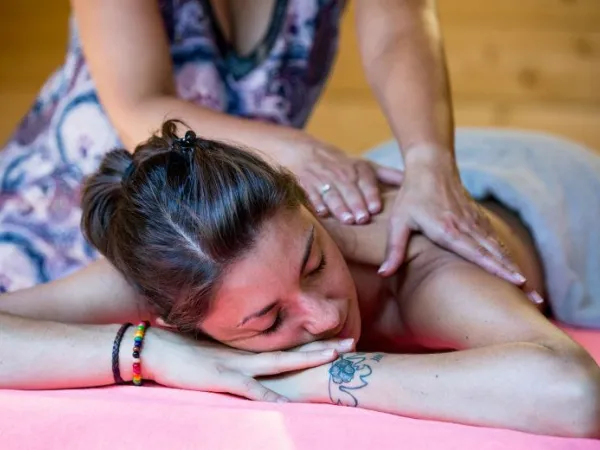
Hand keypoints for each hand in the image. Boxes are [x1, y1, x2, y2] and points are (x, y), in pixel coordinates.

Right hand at [143, 328, 350, 402]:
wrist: (152, 349)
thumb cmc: (179, 350)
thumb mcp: (211, 352)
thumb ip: (231, 355)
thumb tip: (246, 361)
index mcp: (246, 350)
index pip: (284, 346)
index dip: (311, 344)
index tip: (335, 341)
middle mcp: (247, 354)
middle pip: (292, 351)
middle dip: (323, 348)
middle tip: (352, 343)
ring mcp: (236, 365)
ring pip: (280, 363)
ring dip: (308, 359)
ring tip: (334, 358)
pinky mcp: (221, 378)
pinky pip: (250, 390)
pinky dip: (270, 398)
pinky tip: (288, 406)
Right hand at [284, 135, 403, 223]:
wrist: (306, 153)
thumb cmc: (343, 166)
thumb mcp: (366, 166)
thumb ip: (389, 176)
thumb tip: (414, 181)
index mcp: (357, 169)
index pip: (365, 181)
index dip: (370, 194)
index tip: (375, 208)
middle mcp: (341, 174)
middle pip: (349, 190)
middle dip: (356, 203)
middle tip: (362, 218)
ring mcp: (322, 180)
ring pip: (332, 195)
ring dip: (340, 207)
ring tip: (347, 220)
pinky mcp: (306, 186)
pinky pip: (312, 195)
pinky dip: (316, 204)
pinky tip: (322, 214)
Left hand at [378, 147, 532, 294]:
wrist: (431, 166)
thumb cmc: (411, 195)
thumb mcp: (398, 222)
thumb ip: (393, 249)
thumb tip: (384, 274)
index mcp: (448, 230)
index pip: (477, 253)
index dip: (497, 269)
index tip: (518, 283)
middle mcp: (467, 227)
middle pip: (496, 256)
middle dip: (516, 277)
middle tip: (535, 300)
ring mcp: (475, 222)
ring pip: (499, 249)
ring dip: (515, 269)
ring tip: (532, 291)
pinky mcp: (478, 218)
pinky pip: (495, 240)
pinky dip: (507, 256)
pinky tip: (514, 270)